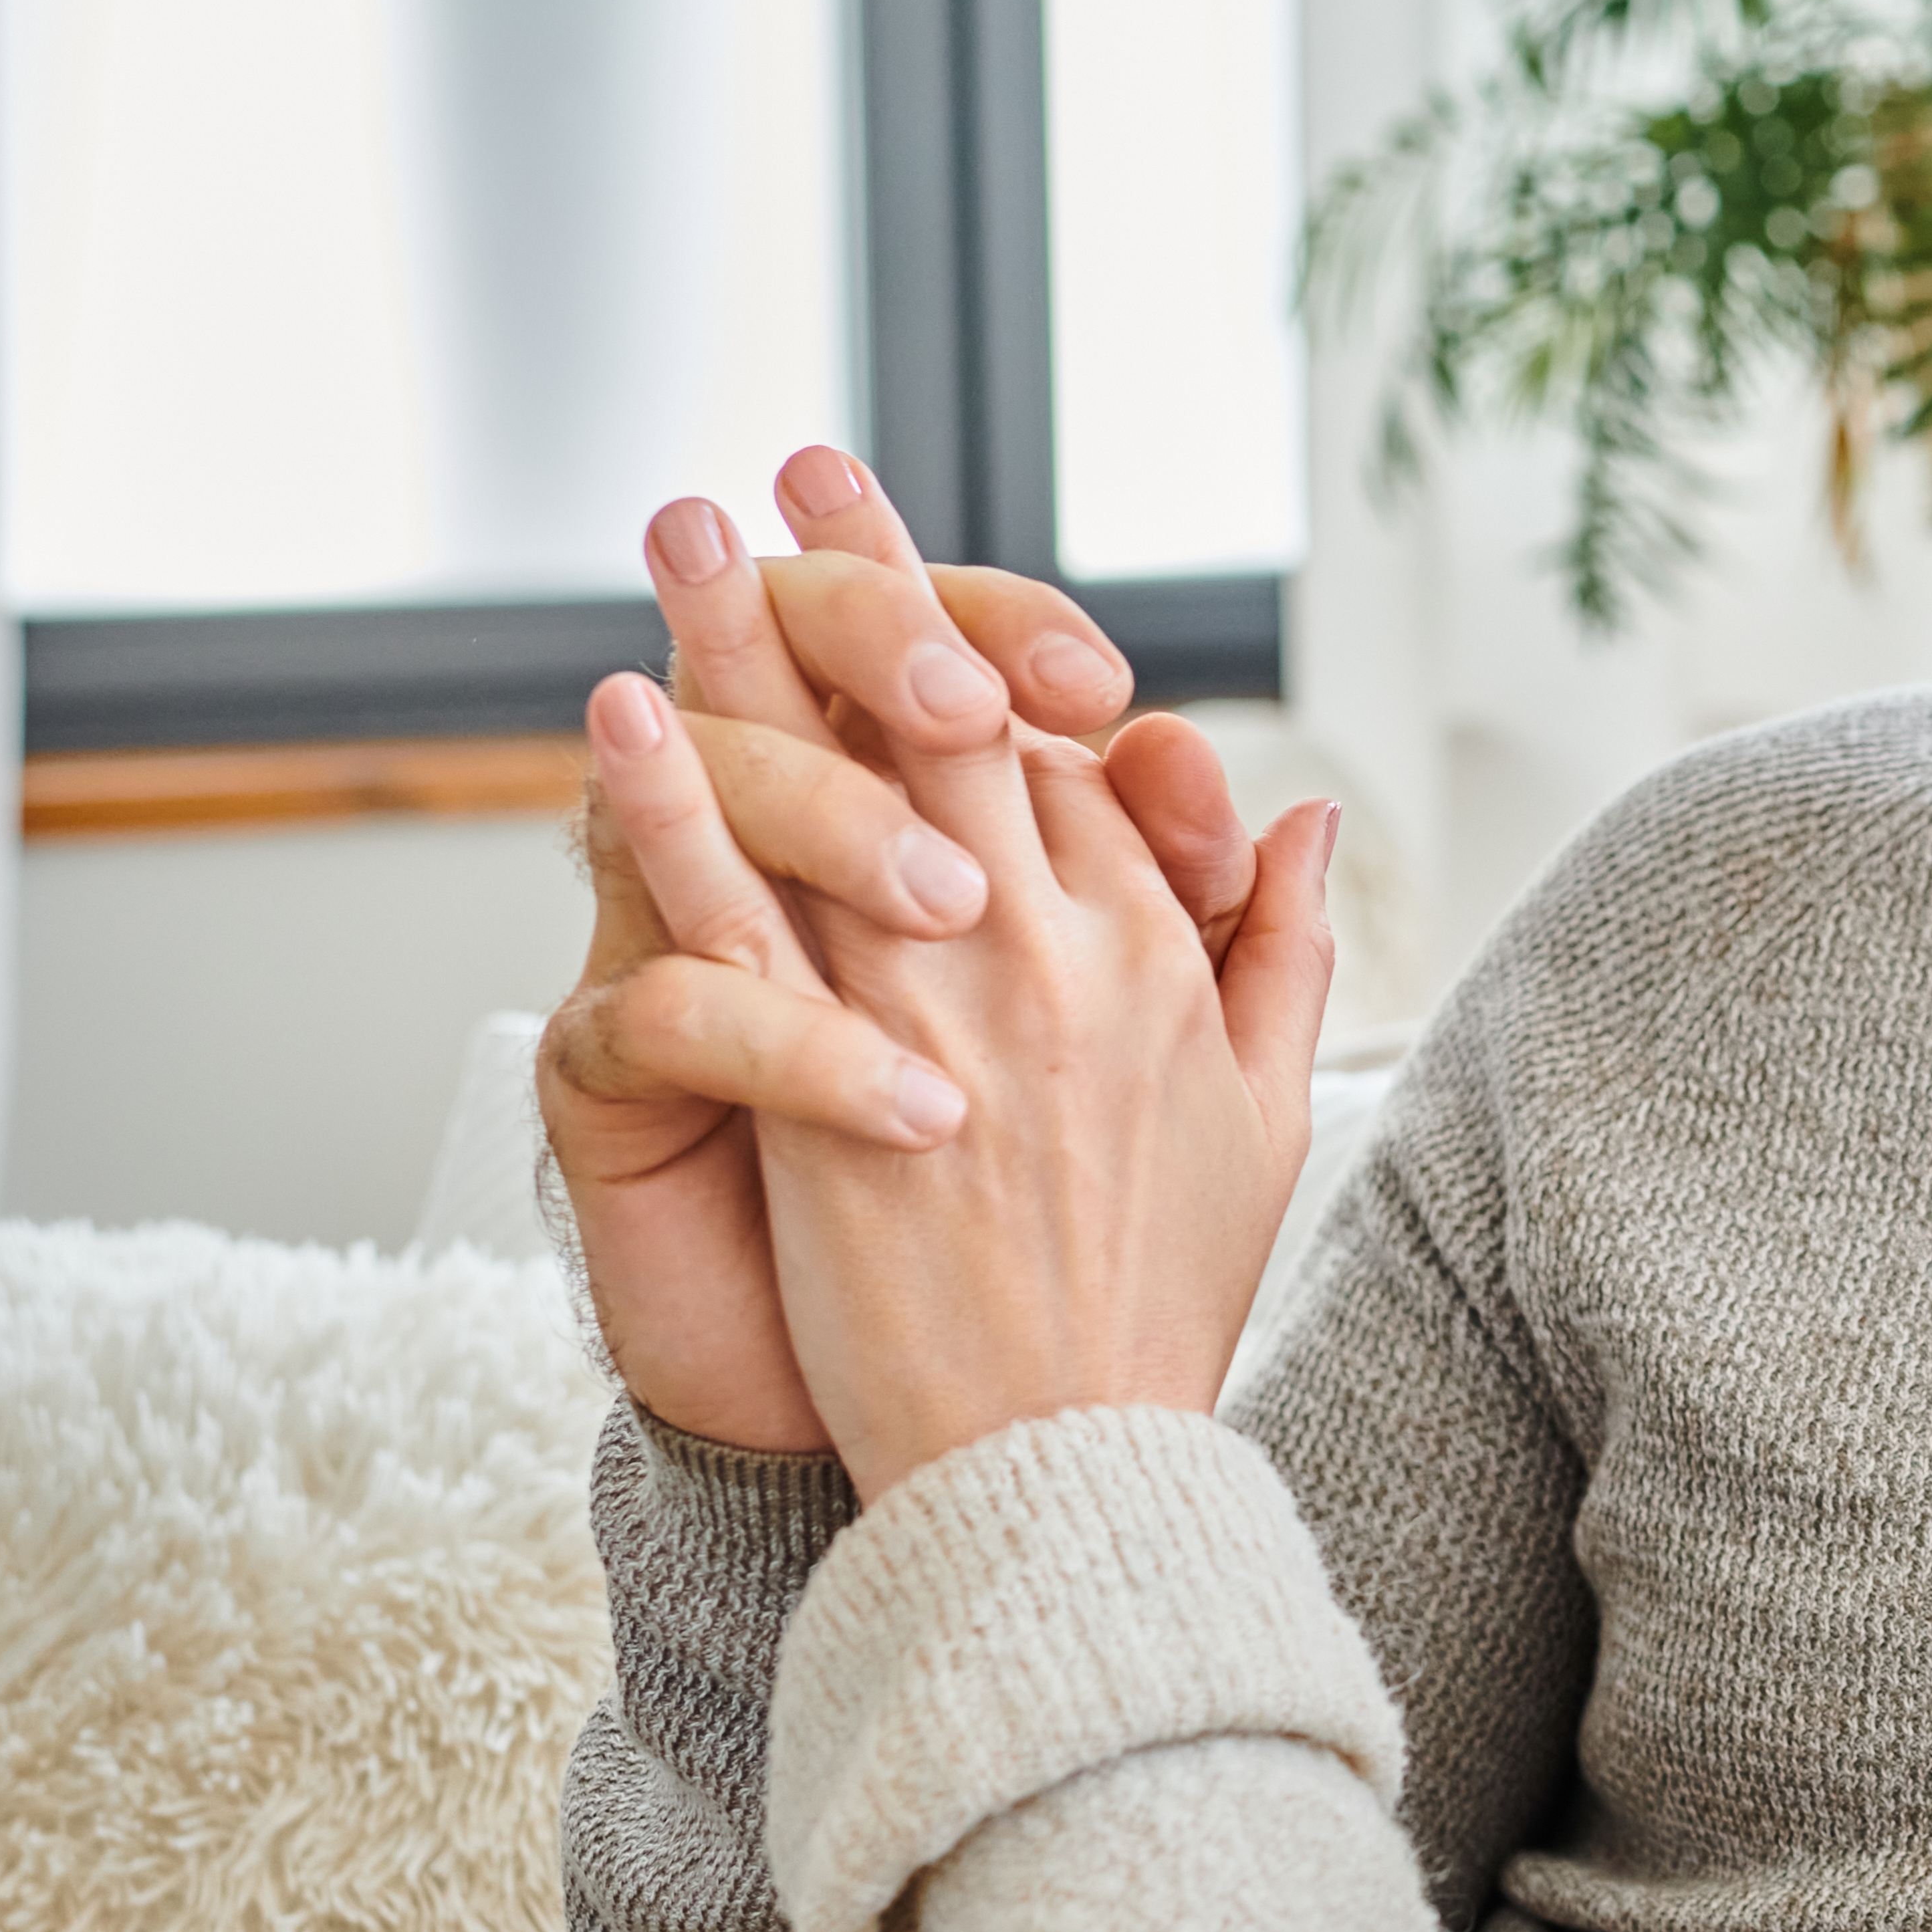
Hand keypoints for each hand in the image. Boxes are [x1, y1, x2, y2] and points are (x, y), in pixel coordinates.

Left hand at [539, 448, 1247, 1449]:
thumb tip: (1307, 816)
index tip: (920, 560)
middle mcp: (1048, 958)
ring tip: (694, 526)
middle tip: (807, 465)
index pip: (1060, 762)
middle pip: (947, 725)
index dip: (981, 642)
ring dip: (751, 645)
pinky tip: (624, 711)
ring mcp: (935, 1014)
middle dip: (876, 580)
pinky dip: (678, 805)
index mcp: (1154, 957)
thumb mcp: (1272, 1115)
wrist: (1065, 1466)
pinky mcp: (831, 1085)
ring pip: (831, 785)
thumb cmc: (1161, 1303)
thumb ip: (1286, 952)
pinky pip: (737, 916)